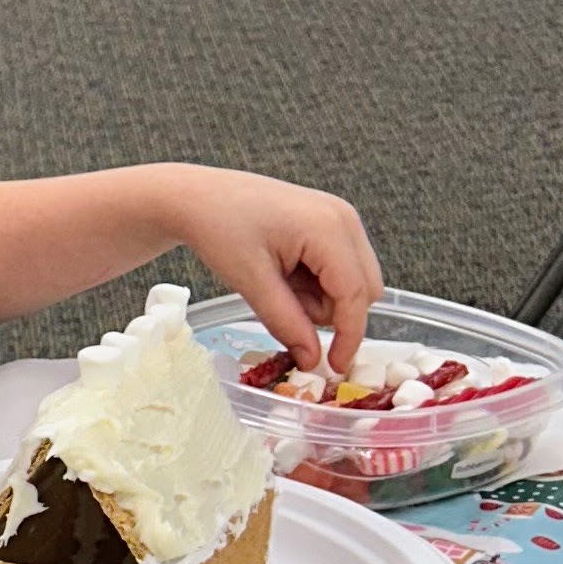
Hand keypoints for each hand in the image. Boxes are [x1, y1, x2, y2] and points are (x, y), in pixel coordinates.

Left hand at [165, 166, 380, 375]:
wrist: (198, 197)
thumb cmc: (219, 228)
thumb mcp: (250, 281)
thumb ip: (285, 321)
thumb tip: (313, 360)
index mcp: (329, 227)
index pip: (355, 294)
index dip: (349, 335)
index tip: (334, 367)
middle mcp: (345, 219)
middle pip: (364, 290)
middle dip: (327, 311)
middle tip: (278, 301)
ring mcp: (341, 218)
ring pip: (353, 282)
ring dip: (318, 298)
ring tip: (273, 280)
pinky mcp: (331, 223)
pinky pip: (339, 269)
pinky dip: (314, 283)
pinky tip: (281, 271)